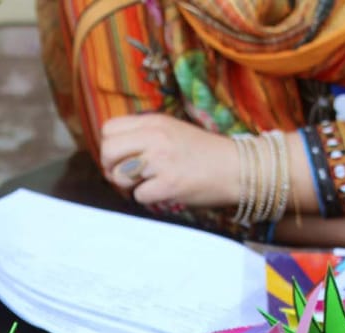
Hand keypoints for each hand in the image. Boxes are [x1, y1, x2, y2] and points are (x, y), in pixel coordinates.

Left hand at [99, 114, 240, 207]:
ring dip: (129, 185)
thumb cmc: (204, 153)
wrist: (238, 168)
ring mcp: (161, 161)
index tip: (120, 157)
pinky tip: (164, 191)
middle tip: (125, 175)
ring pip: (119, 175)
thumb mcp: (172, 130)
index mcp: (154, 121)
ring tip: (149, 182)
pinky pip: (138, 196)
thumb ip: (143, 135)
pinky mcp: (168, 184)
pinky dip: (148, 198)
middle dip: (111, 167)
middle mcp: (154, 137)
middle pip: (107, 151)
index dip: (109, 146)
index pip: (108, 128)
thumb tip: (113, 153)